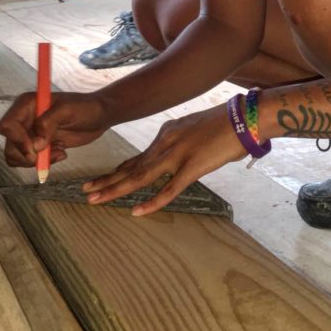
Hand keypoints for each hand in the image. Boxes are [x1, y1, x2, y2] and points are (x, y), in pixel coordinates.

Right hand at [0, 91, 110, 167]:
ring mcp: (30, 133)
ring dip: (36, 161)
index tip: (34, 150)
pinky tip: (61, 153)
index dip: (17, 140)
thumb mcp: (68, 111)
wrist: (99, 116)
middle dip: (26, 155)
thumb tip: (35, 145)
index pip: (7, 125)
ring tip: (59, 153)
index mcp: (27, 105)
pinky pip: (30, 161)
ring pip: (17, 156)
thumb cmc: (85, 107)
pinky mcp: (39, 145)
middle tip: (47, 156)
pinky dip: (43, 163)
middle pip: (10, 144)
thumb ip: (49, 124)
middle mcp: (24, 119)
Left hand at [82, 104, 246, 215]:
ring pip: (140, 177)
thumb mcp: (195, 128)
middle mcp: (165, 143)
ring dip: (116, 189)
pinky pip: (168, 190)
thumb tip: (178, 155)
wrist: (245, 118)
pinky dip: (152, 203)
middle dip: (107, 180)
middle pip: (131, 167)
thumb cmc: (226, 123)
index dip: (117, 170)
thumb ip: (182, 142)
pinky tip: (137, 212)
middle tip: (86, 191)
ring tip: (96, 200)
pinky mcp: (192, 168)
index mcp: (166, 133)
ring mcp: (177, 156)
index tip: (101, 180)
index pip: (137, 157)